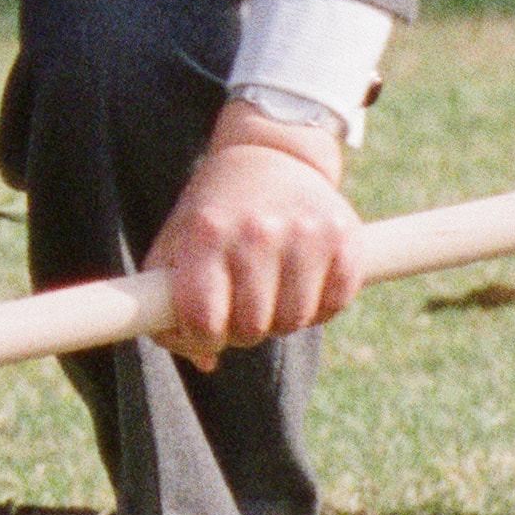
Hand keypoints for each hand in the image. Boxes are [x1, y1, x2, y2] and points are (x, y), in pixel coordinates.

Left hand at [145, 109, 364, 368]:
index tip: (208, 328)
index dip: (203, 338)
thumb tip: (205, 361)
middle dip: (244, 330)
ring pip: (294, 322)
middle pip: (251, 328)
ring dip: (283, 319)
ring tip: (273, 290)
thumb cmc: (216, 211)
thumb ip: (170, 304)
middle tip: (244, 307)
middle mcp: (256, 231)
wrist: (271, 153)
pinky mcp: (344, 236)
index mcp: (206, 233)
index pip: (204, 321)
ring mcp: (304, 232)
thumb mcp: (178, 242)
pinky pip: (335, 305)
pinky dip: (320, 307)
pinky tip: (305, 282)